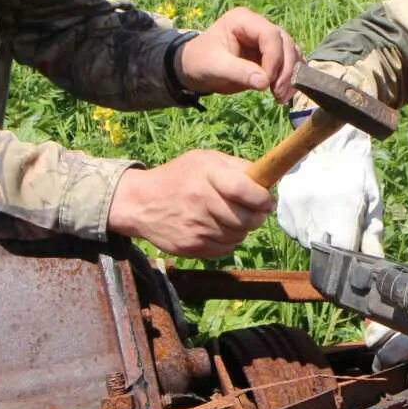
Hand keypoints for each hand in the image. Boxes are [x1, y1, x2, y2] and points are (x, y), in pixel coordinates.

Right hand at [108, 150, 273, 258]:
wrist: (140, 203)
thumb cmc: (179, 177)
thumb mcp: (204, 160)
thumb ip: (236, 167)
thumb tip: (267, 179)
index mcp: (207, 175)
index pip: (245, 191)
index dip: (263, 199)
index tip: (266, 201)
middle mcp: (201, 202)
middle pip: (247, 219)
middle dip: (256, 216)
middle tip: (253, 211)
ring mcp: (196, 227)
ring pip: (239, 235)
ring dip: (241, 228)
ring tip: (229, 217)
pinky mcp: (192, 247)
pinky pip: (226, 248)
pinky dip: (227, 240)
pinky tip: (216, 228)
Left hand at [175, 7, 301, 103]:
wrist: (194, 69)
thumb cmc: (200, 62)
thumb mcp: (215, 67)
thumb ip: (239, 72)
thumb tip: (264, 83)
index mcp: (243, 20)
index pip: (270, 34)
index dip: (274, 58)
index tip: (268, 82)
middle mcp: (259, 26)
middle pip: (285, 43)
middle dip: (285, 69)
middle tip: (278, 94)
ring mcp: (266, 40)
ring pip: (292, 52)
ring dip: (291, 75)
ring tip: (281, 97)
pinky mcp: (271, 55)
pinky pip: (290, 63)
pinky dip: (291, 77)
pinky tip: (285, 93)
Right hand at [277, 121, 383, 253]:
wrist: (331, 145)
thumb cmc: (357, 174)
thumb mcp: (371, 201)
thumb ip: (371, 234)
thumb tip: (374, 261)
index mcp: (343, 208)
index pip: (341, 250)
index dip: (347, 254)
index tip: (350, 249)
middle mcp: (315, 208)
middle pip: (321, 248)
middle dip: (331, 245)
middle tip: (339, 228)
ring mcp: (295, 205)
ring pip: (304, 239)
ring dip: (315, 236)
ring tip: (325, 216)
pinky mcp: (282, 203)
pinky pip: (292, 228)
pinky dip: (302, 226)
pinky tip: (312, 211)